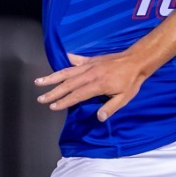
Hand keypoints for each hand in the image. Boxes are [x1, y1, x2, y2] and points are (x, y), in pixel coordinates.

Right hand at [34, 52, 149, 121]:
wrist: (136, 60)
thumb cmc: (131, 81)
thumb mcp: (125, 97)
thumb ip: (111, 107)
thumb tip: (99, 118)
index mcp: (98, 85)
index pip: (77, 95)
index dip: (64, 101)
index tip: (52, 106)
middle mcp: (90, 74)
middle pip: (68, 84)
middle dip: (53, 92)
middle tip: (40, 99)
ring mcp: (89, 65)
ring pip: (67, 71)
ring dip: (52, 77)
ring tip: (39, 81)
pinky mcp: (91, 59)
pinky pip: (76, 60)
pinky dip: (66, 60)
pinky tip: (58, 59)